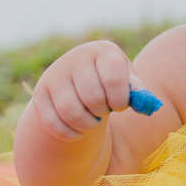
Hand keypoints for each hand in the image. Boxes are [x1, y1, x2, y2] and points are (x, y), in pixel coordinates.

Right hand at [30, 40, 144, 140]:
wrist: (77, 78)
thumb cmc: (109, 79)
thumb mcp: (126, 78)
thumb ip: (137, 90)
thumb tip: (145, 104)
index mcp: (101, 52)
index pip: (113, 77)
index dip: (120, 98)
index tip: (120, 104)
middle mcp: (74, 59)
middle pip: (92, 97)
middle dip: (103, 112)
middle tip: (105, 111)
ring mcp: (54, 76)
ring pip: (71, 112)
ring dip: (88, 125)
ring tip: (94, 121)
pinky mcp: (40, 96)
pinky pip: (54, 124)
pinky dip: (71, 134)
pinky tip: (80, 131)